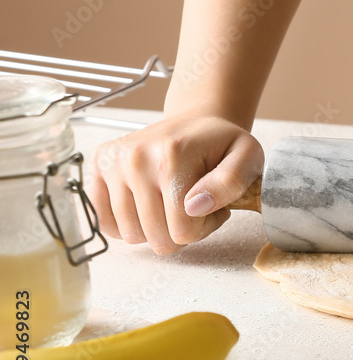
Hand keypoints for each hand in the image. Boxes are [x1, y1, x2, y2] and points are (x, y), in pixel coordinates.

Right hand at [86, 115, 263, 254]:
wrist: (194, 123)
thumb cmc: (221, 144)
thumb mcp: (246, 156)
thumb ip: (231, 182)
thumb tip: (196, 207)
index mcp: (173, 156)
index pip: (183, 230)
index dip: (203, 227)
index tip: (211, 206)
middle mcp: (136, 158)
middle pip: (156, 237)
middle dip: (180, 230)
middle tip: (193, 206)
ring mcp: (113, 162)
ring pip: (131, 235)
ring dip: (155, 229)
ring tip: (172, 203)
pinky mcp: (98, 167)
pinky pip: (104, 222)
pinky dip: (127, 224)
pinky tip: (147, 207)